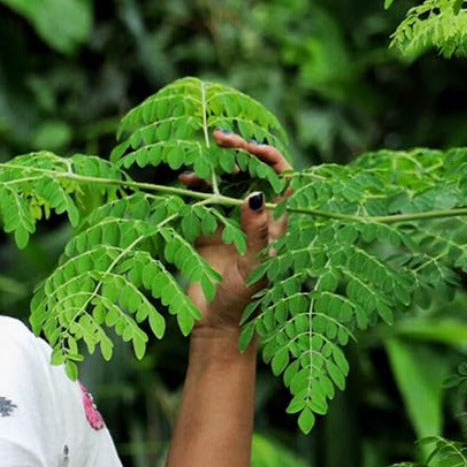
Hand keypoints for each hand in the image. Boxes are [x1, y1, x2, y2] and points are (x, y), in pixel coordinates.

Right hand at [178, 130, 290, 333]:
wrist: (218, 328)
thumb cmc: (245, 303)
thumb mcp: (255, 268)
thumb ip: (256, 232)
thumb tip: (255, 194)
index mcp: (277, 223)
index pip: (282, 177)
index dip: (267, 156)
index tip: (246, 146)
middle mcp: (256, 218)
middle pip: (253, 173)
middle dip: (238, 152)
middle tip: (219, 138)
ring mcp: (231, 224)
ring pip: (226, 183)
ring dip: (214, 167)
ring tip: (199, 158)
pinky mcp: (208, 233)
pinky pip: (202, 201)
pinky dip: (194, 187)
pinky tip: (184, 182)